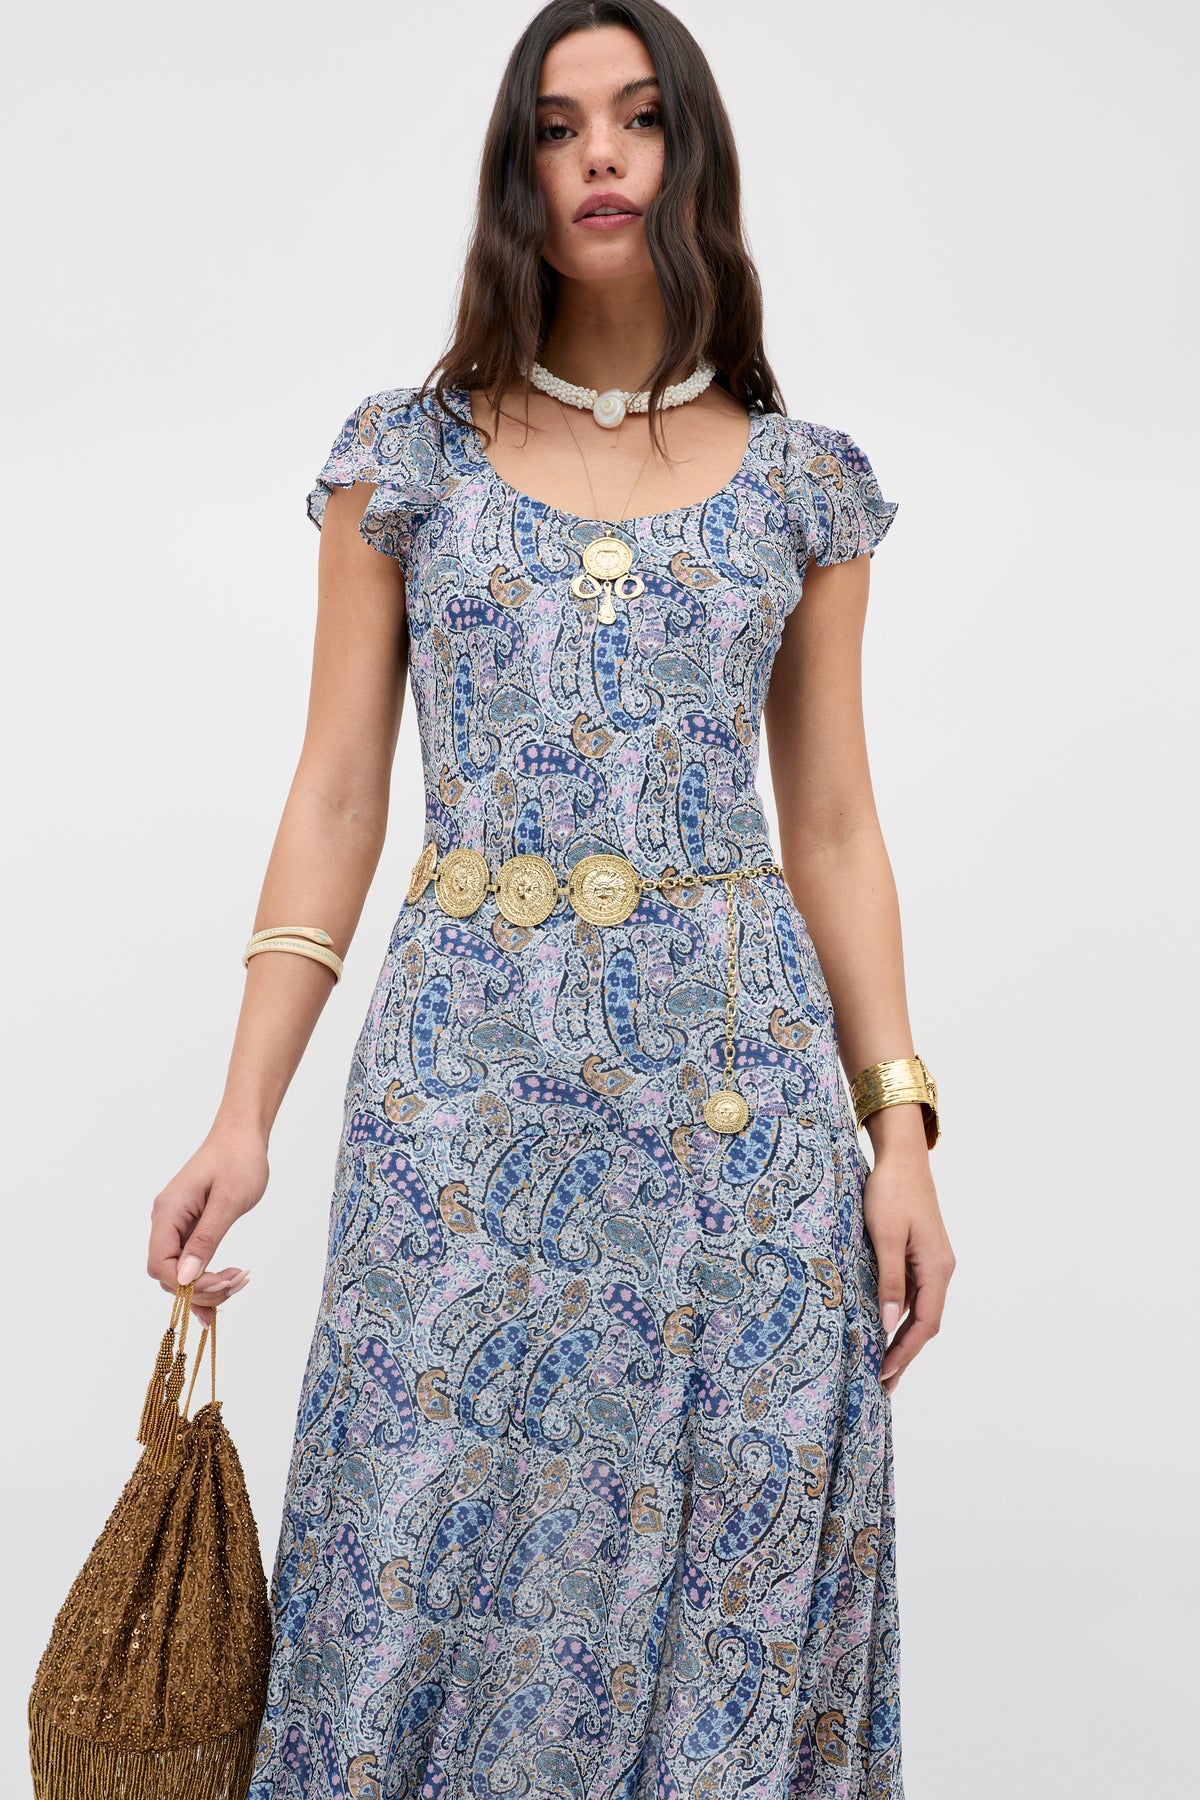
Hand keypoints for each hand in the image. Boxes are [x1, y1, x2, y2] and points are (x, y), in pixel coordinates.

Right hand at [147, 1121, 269, 1330]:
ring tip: (239, 1279)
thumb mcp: (228, 1201)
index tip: (220, 1282)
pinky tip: (222, 1290)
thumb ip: (206, 1239)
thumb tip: (186, 1277)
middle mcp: (166, 1220)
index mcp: (169, 1211)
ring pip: (181, 1271)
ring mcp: (177, 1224)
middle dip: (201, 1287)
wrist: (242, 1135)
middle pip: (169, 1273)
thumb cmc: (238, 1160)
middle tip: (236, 1281)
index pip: (160, 1264)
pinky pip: (190, 1261)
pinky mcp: (190, 1226)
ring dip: (207, 1284)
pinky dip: (205, 1278)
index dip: (186, 1283)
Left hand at [862, 1143, 954, 1393]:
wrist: (902, 1157)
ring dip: (902, 1336)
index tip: (883, 1373)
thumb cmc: (891, 1191)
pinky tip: (883, 1324)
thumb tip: (886, 1324)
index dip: (905, 1351)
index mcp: (936, 1268)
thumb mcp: (884, 1238)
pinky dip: (900, 1313)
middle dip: (905, 1353)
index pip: (925, 1323)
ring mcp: (932, 1261)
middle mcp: (940, 1268)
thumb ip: (888, 1282)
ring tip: (881, 1362)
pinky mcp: (922, 1252)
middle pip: (925, 1322)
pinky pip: (914, 1292)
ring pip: (920, 1309)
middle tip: (883, 1382)